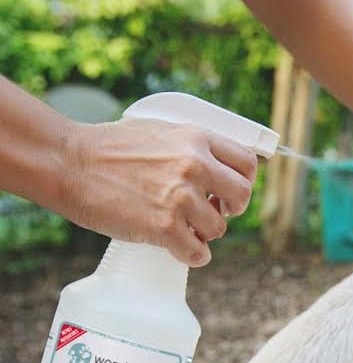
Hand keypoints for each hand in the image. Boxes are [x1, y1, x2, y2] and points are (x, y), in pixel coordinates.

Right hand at [60, 118, 257, 266]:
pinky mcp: (163, 226)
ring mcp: (180, 196)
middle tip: (218, 211)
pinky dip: (194, 256)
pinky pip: (196, 252)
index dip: (245, 180)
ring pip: (218, 227)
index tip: (234, 189)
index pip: (246, 162)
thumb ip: (190, 145)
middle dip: (233, 208)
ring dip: (206, 233)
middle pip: (242, 195)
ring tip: (189, 229)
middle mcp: (195, 165)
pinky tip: (186, 250)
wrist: (71, 162)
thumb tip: (214, 165)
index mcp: (197, 138)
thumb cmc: (109, 146)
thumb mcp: (161, 130)